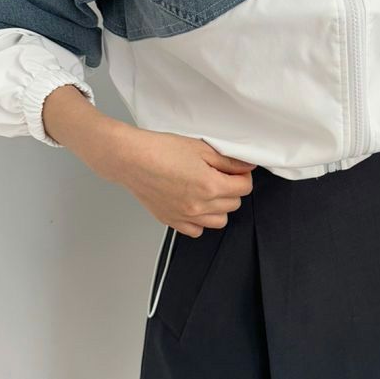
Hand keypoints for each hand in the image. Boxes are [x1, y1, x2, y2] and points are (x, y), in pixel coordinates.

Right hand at [105, 127, 256, 238]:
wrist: (132, 159)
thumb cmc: (162, 150)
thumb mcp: (201, 148)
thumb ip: (228, 160)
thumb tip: (246, 167)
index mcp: (211, 185)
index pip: (244, 188)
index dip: (243, 176)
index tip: (236, 170)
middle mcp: (200, 206)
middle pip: (234, 204)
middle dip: (232, 189)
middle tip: (220, 175)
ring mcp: (186, 216)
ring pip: (219, 221)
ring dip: (220, 206)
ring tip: (208, 190)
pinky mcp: (172, 221)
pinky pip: (197, 230)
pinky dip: (200, 220)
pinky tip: (194, 203)